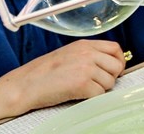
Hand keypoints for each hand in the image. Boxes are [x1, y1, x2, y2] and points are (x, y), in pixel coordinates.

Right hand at [0, 40, 124, 114]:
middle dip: (111, 77)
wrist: (25, 85)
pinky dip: (92, 98)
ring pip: (110, 82)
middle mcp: (87, 53)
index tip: (114, 70)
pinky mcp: (82, 83)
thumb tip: (108, 64)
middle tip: (98, 83)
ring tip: (83, 89)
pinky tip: (79, 95)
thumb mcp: (69, 54)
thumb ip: (88, 55)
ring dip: (100, 89)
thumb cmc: (43, 73)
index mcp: (84, 45)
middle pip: (116, 66)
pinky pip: (99, 93)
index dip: (118, 61)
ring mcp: (86, 68)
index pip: (115, 48)